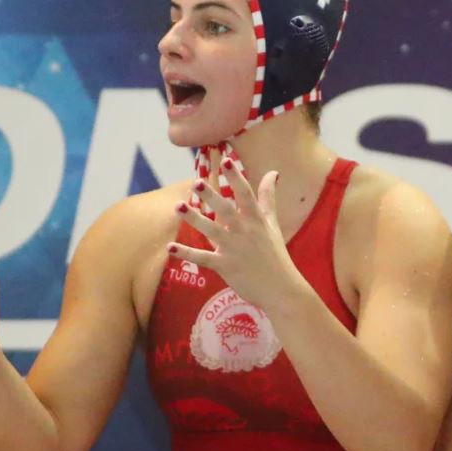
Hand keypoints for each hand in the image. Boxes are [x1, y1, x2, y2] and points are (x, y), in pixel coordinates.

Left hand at [171, 161, 307, 313]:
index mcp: (257, 220)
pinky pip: (203, 259)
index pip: (246, 194)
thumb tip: (273, 173)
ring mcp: (234, 250)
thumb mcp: (273, 224)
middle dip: (211, 196)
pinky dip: (186, 254)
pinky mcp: (225, 267)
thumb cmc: (276, 255)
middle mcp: (245, 232)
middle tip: (196, 183)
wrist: (281, 289)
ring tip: (178, 206)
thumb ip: (269, 198)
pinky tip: (170, 247)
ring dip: (194, 219)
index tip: (226, 161)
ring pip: (211, 231)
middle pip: (226, 211)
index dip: (236, 177)